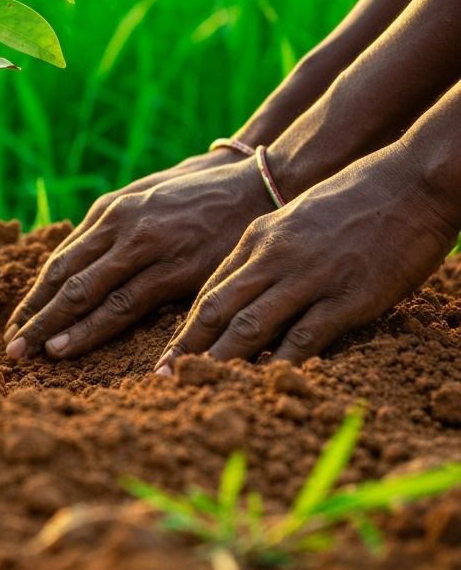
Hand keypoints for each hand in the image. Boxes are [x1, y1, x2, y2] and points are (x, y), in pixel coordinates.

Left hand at [3, 153, 270, 361]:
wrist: (255, 185)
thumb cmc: (199, 194)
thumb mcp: (147, 197)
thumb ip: (113, 226)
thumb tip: (82, 259)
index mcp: (110, 211)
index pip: (62, 261)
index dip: (37, 296)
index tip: (18, 322)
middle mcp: (120, 227)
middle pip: (66, 279)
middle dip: (37, 315)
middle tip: (12, 346)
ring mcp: (145, 247)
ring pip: (88, 294)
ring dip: (57, 327)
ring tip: (34, 353)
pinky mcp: (175, 269)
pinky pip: (126, 305)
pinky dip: (95, 329)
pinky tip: (73, 346)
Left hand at [157, 143, 458, 369]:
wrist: (407, 183)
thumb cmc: (352, 200)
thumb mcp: (293, 219)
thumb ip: (266, 252)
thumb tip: (244, 288)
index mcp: (257, 238)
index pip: (210, 290)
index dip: (185, 326)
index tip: (167, 354)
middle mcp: (273, 257)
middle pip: (217, 308)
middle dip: (186, 346)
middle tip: (160, 376)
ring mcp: (309, 277)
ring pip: (250, 324)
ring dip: (220, 359)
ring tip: (197, 386)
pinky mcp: (347, 297)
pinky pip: (305, 336)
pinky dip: (280, 363)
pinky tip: (264, 384)